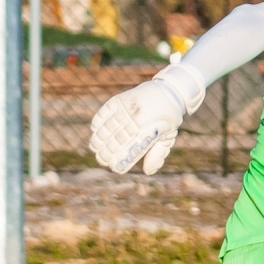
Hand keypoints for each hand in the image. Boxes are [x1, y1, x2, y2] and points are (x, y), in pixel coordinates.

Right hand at [89, 63, 205, 174]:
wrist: (168, 91)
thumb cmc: (167, 118)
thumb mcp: (168, 137)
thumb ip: (157, 154)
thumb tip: (147, 171)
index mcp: (153, 131)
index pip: (133, 149)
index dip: (122, 159)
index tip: (114, 167)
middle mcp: (139, 119)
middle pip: (118, 139)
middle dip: (107, 151)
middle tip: (101, 159)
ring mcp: (128, 108)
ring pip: (109, 126)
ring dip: (99, 138)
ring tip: (94, 147)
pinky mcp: (121, 99)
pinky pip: (105, 111)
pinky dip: (99, 121)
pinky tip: (95, 130)